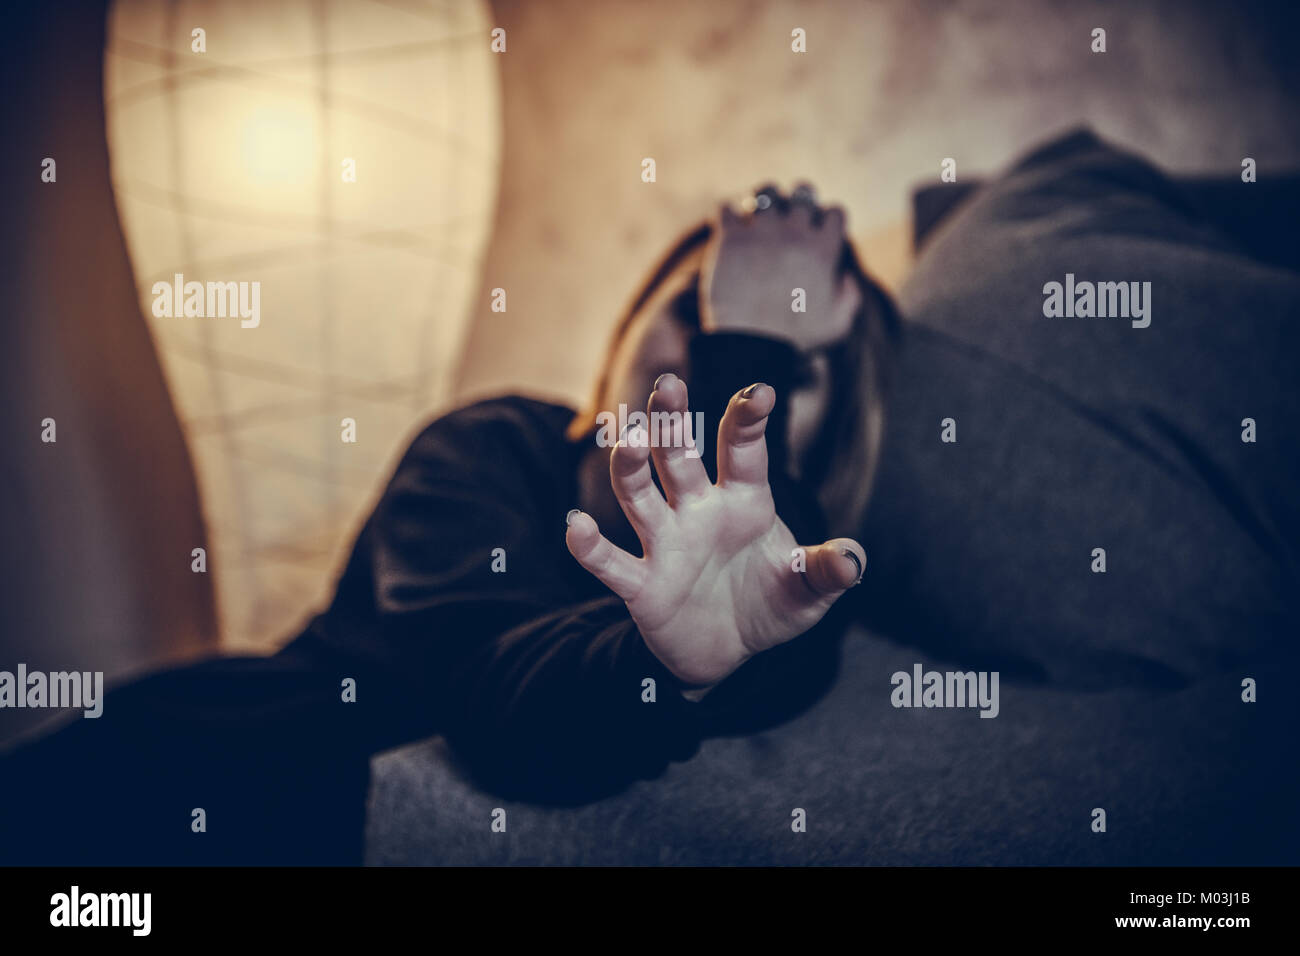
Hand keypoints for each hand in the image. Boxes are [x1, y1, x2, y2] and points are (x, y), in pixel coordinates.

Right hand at [565, 372, 865, 691]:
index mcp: (743, 501)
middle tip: (668, 385)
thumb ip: (827, 572)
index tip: (761, 393)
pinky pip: (611, 563)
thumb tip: (855, 561)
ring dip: (631, 468)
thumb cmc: (770, 604)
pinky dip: (590, 547)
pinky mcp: (641, 585)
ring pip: (639, 496)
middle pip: (678, 457)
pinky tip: (574, 526)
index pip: (743, 451)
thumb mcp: (808, 591)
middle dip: (672, 422)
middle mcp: (697, 511)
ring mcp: (665, 544)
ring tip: (628, 440)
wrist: (727, 652)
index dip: (748, 420)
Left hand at [700, 184, 860, 351]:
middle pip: (802, 192)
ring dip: (762, 200)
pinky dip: (727, 214)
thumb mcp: (837, 324)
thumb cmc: (795, 340)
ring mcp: (763, 232)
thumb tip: (846, 276)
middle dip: (796, 203)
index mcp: (824, 250)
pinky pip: (727, 208)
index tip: (815, 233)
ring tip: (755, 217)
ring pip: (766, 192)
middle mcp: (796, 233)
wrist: (752, 345)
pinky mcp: (731, 238)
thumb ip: (850, 298)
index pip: (835, 211)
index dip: (827, 219)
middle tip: (784, 221)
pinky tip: (728, 229)